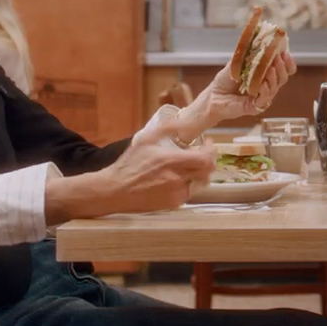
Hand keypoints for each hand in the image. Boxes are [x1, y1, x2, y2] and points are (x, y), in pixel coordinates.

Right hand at [55, 133, 215, 220]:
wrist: (115, 190)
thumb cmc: (129, 164)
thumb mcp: (145, 139)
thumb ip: (167, 128)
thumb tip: (185, 121)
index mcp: (171, 162)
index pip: (205, 158)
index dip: (211, 150)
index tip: (208, 143)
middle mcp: (177, 179)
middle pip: (207, 172)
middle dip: (208, 161)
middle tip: (202, 154)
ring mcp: (176, 194)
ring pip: (200, 183)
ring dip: (200, 173)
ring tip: (190, 166)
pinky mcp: (173, 204)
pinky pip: (189, 192)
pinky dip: (189, 184)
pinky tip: (179, 178)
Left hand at [194, 45, 297, 125]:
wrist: (213, 96)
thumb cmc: (225, 80)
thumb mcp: (237, 63)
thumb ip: (248, 54)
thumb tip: (258, 40)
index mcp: (266, 75)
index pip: (284, 70)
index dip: (287, 62)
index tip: (285, 53)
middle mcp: (267, 86)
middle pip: (283, 78)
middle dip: (282, 67)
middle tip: (278, 58)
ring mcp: (262, 97)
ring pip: (275, 88)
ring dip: (274, 78)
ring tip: (271, 69)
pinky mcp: (255, 107)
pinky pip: (265, 100)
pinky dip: (266, 91)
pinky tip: (263, 84)